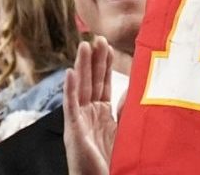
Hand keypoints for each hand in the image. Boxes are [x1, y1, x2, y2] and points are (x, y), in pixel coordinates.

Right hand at [62, 38, 119, 174]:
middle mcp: (89, 114)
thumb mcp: (123, 132)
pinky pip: (71, 106)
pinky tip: (70, 73)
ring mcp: (80, 120)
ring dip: (81, 66)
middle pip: (92, 81)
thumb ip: (125, 112)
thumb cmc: (110, 162)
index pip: (103, 83)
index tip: (108, 45)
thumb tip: (130, 92)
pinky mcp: (74, 130)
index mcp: (101, 114)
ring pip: (81, 88)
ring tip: (83, 46)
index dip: (105, 65)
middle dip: (94, 59)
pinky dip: (70, 89)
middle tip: (97, 37)